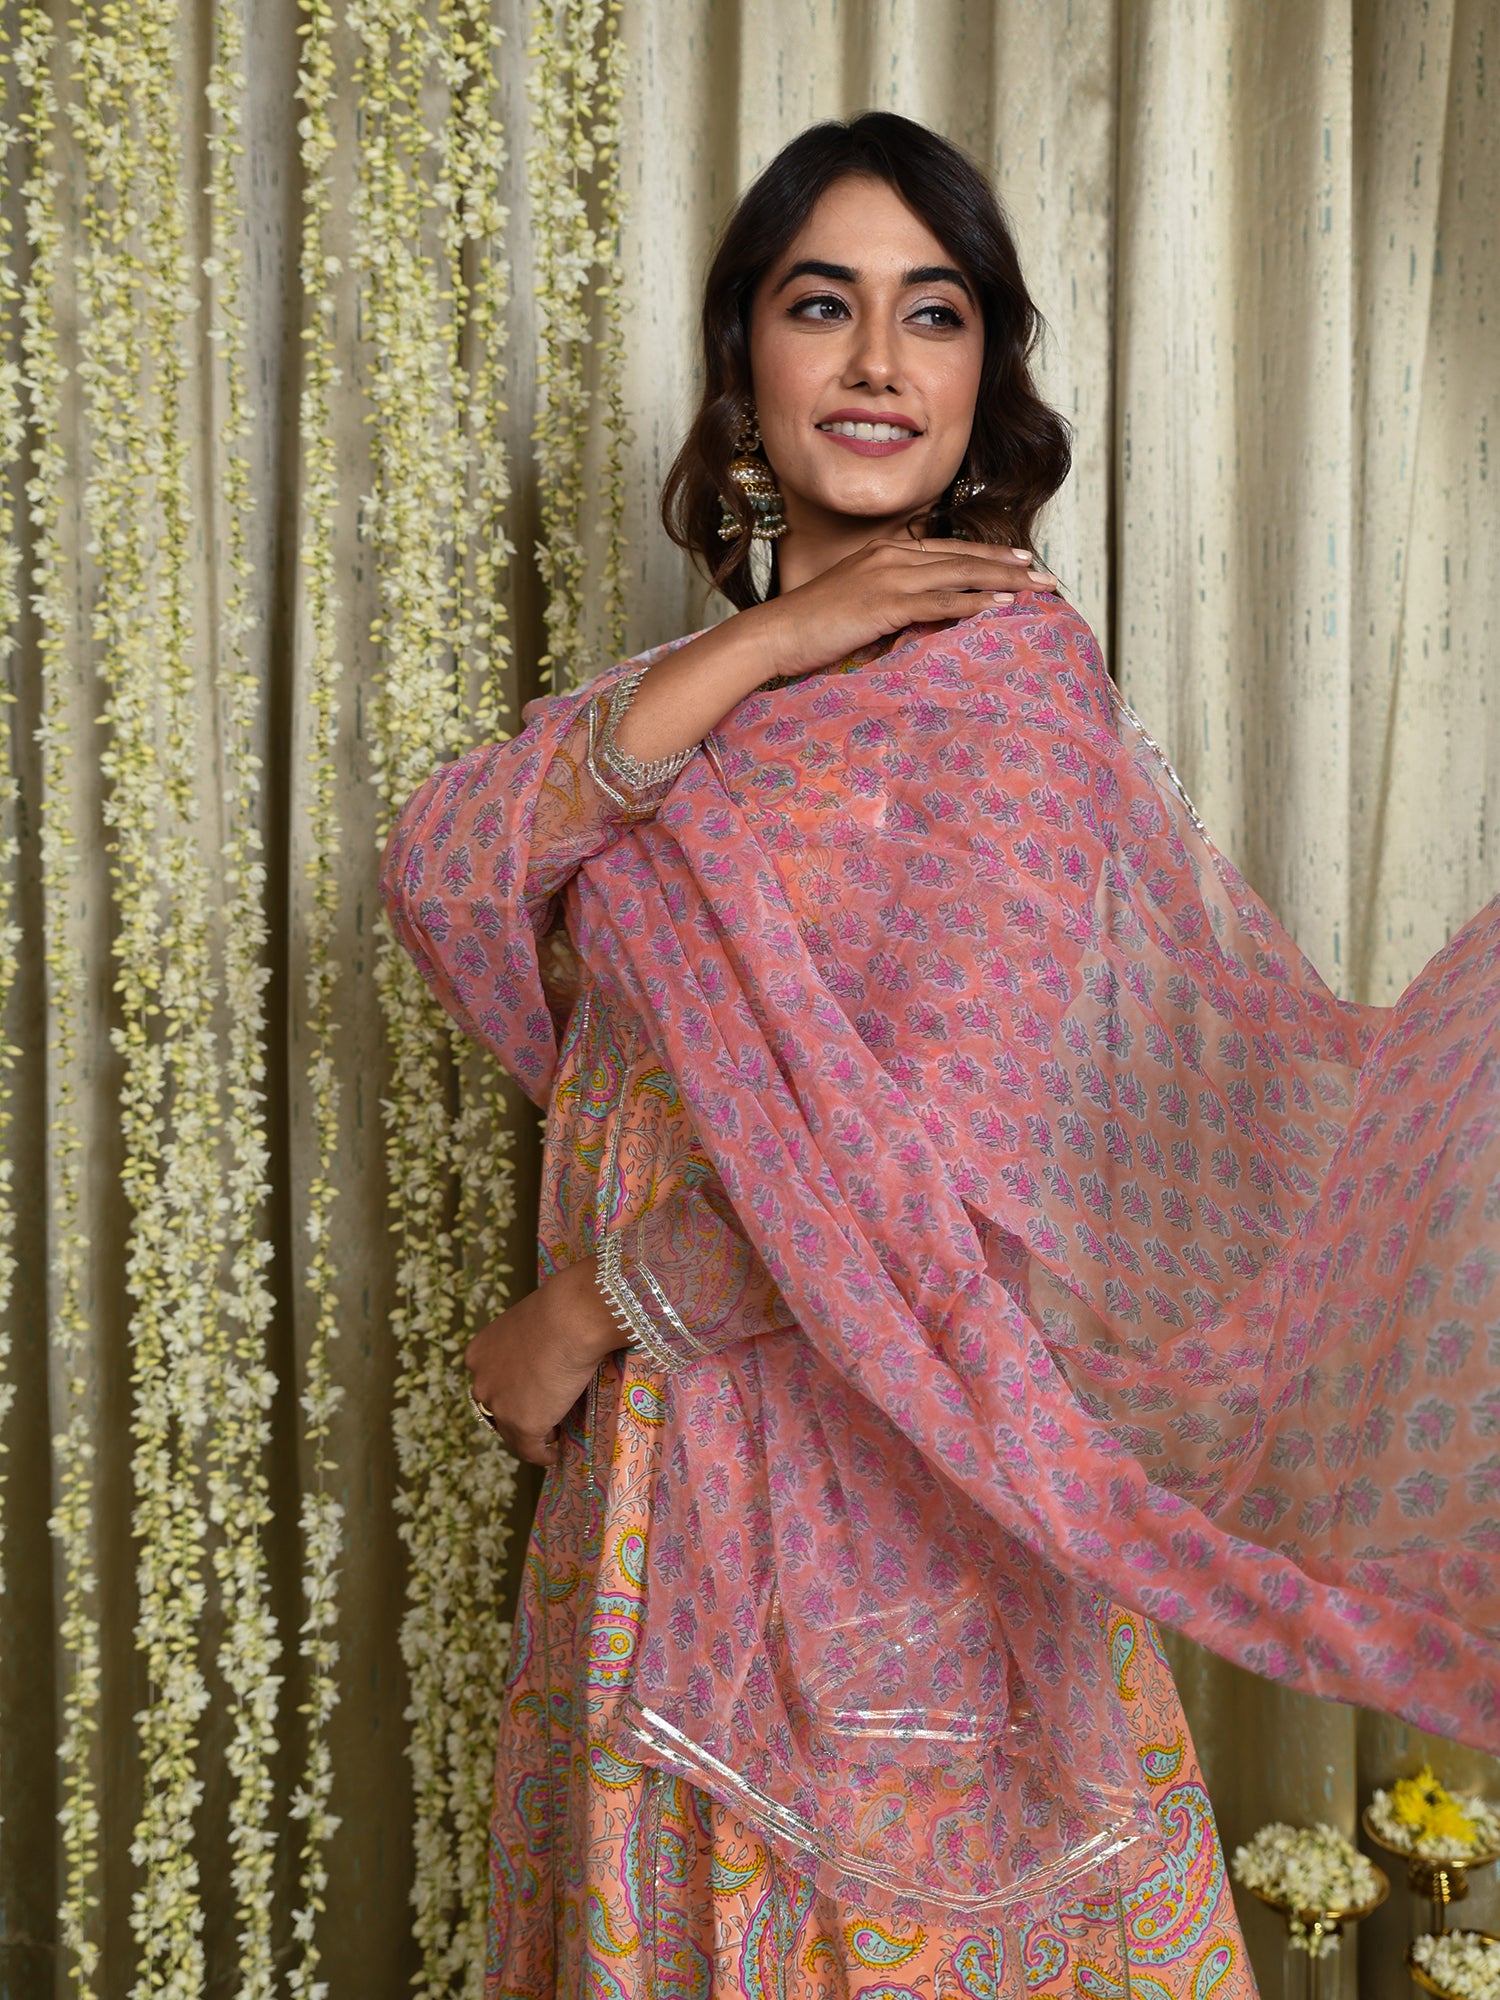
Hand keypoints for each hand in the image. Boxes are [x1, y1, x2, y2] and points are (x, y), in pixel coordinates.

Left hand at [465, 1256, 620, 1465]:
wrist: (571, 1319)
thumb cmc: (559, 1311)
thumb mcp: (530, 1327)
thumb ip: (526, 1347)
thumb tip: (545, 1357)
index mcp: (478, 1355)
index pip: (490, 1384)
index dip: (509, 1394)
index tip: (528, 1398)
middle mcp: (481, 1383)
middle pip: (495, 1411)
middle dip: (516, 1416)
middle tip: (541, 1419)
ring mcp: (500, 1406)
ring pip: (512, 1434)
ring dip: (530, 1438)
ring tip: (550, 1438)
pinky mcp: (522, 1425)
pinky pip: (531, 1450)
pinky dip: (542, 1455)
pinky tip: (554, 1454)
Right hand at [757, 538, 1059, 683]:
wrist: (776, 633)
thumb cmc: (811, 628)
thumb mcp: (856, 607)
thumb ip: (890, 604)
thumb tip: (919, 619)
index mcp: (886, 552)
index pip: (948, 550)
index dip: (988, 555)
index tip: (1022, 560)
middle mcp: (892, 555)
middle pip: (963, 557)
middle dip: (1009, 566)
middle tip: (1046, 575)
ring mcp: (889, 576)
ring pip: (960, 574)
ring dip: (1004, 581)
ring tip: (1038, 589)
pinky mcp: (886, 602)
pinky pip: (942, 601)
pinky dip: (975, 602)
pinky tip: (1003, 606)